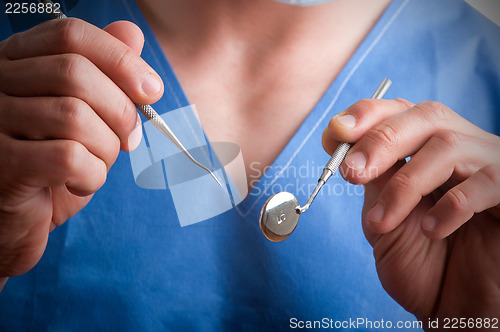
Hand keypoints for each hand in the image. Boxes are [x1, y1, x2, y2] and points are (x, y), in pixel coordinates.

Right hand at [0, 18, 162, 277]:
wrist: (14, 222)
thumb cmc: (52, 167)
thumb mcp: (85, 118)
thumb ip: (105, 76)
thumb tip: (132, 34)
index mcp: (17, 63)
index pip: (70, 35)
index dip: (120, 59)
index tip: (152, 90)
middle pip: (76, 73)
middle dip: (122, 111)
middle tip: (131, 140)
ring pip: (75, 117)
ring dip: (107, 149)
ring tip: (98, 166)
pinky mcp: (2, 166)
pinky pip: (68, 158)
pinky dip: (92, 175)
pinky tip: (80, 184)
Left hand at [323, 99, 499, 322]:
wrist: (457, 312)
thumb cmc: (422, 266)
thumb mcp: (383, 219)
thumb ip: (371, 179)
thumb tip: (338, 136)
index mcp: (427, 153)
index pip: (401, 113)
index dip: (368, 114)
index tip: (335, 131)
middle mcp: (462, 151)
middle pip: (427, 116)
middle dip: (382, 140)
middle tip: (351, 172)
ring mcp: (491, 169)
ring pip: (449, 146)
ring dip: (406, 185)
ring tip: (383, 222)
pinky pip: (489, 180)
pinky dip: (452, 205)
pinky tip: (433, 230)